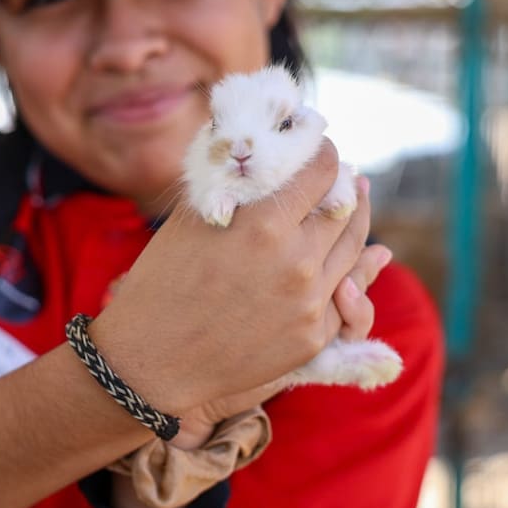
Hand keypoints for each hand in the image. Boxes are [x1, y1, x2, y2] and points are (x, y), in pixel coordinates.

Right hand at [89, 140, 370, 419]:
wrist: (152, 361)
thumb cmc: (161, 281)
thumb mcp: (190, 217)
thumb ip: (232, 178)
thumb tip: (254, 146)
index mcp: (265, 224)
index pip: (320, 171)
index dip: (323, 153)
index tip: (320, 148)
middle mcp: (296, 262)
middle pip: (345, 210)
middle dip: (344, 187)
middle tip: (341, 176)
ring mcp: (309, 304)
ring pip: (354, 251)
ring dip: (352, 225)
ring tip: (346, 209)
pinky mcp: (313, 338)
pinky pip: (345, 297)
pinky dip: (345, 273)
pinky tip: (339, 259)